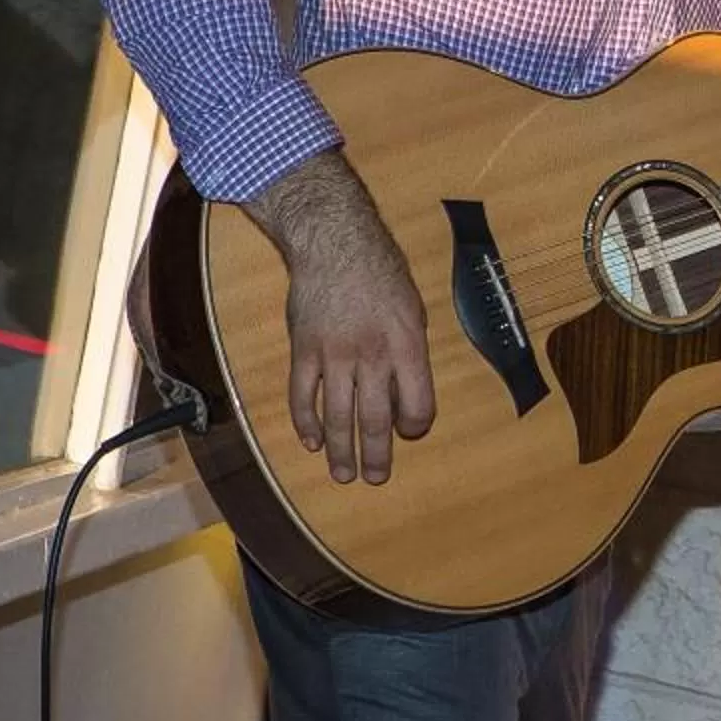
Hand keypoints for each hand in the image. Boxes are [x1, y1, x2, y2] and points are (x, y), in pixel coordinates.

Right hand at [251, 152, 433, 485]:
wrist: (333, 242)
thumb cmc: (381, 272)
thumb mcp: (413, 307)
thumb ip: (411, 351)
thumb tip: (405, 393)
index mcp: (406, 345)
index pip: (416, 402)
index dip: (415, 424)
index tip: (410, 432)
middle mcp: (371, 355)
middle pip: (374, 418)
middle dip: (377, 454)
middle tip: (375, 478)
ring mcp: (333, 355)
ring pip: (338, 415)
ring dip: (341, 450)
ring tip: (344, 475)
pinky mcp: (303, 350)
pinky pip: (303, 395)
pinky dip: (306, 422)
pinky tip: (312, 443)